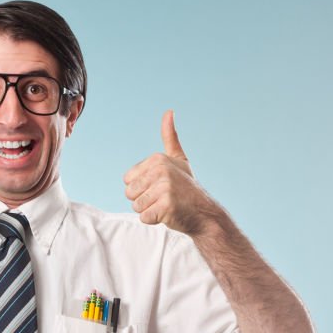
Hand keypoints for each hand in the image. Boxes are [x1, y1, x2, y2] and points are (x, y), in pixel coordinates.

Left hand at [123, 110, 219, 234]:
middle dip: (144, 200)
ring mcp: (164, 188)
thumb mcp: (178, 159)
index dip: (141, 188)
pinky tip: (169, 214)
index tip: (160, 186)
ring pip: (137, 206)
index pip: (127, 180)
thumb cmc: (186, 187)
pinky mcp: (166, 206)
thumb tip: (169, 111)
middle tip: (164, 198)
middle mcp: (160, 171)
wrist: (204, 212)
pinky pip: (145, 218)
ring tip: (167, 205)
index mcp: (157, 159)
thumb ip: (170, 137)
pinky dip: (155, 220)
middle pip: (129, 193)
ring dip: (149, 210)